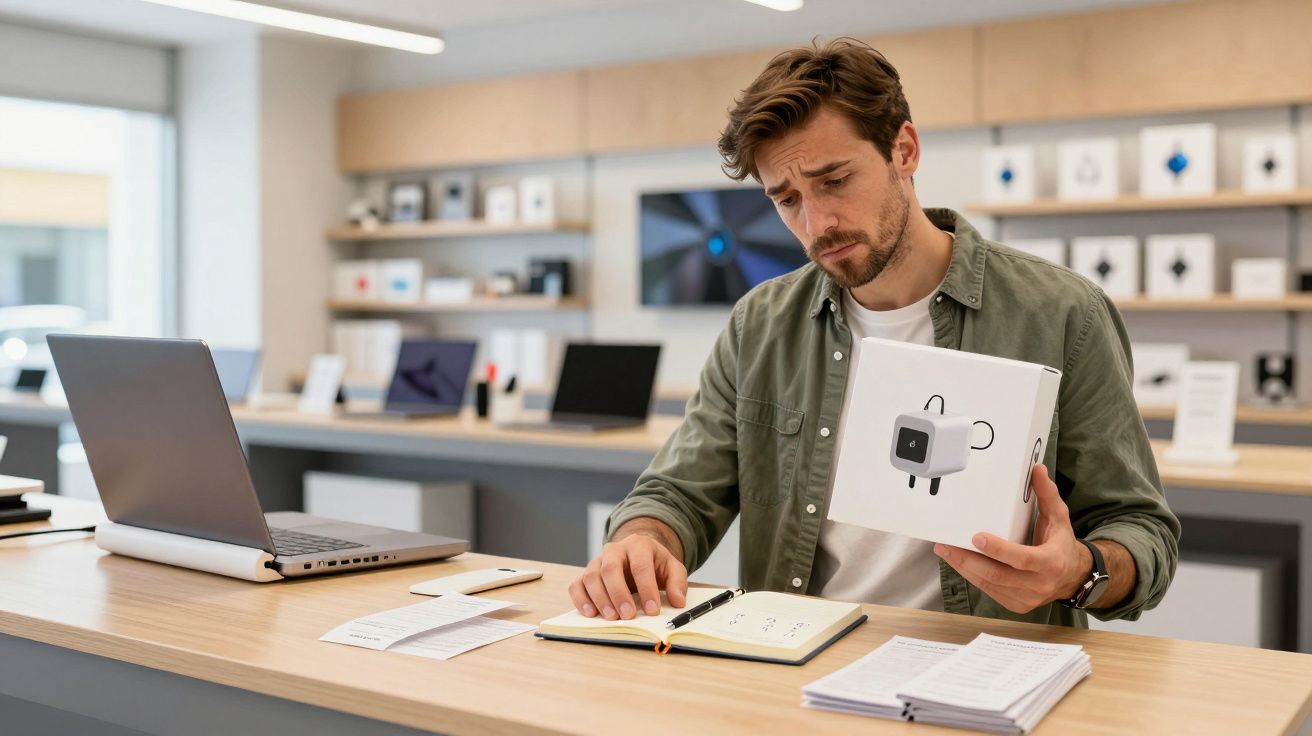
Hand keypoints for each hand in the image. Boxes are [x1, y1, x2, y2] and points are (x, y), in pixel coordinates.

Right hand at [568, 521, 687, 619]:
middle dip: (619, 593)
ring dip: (600, 599)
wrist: (637, 555)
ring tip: (612, 617)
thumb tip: (678, 602)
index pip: (640, 565)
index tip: (653, 610)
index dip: (646, 588)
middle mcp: (614, 550)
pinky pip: (577, 585)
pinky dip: (580, 599)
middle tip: (628, 615)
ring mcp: (597, 561)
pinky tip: (590, 613)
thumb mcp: (672, 568)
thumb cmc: (654, 564)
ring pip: (591, 576)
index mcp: (638, 545)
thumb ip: (677, 583)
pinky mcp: (585, 574)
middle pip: (611, 568)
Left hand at [934, 464, 1091, 613]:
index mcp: (1052, 562)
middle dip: (967, 560)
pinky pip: (989, 590)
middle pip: (998, 575)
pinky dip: (972, 576)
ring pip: (989, 584)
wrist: (1073, 577)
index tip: (976, 537)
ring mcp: (1027, 599)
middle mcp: (1039, 584)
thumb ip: (1047, 495)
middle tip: (945, 545)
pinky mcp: (1016, 605)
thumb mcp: (1059, 518)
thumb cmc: (1061, 544)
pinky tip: (958, 562)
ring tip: (945, 550)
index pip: (1022, 559)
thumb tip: (1037, 470)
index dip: (998, 550)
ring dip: (963, 568)